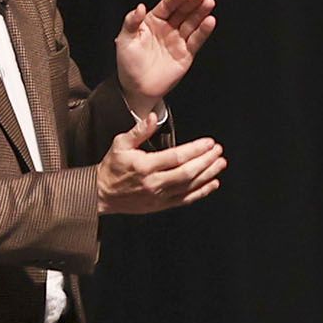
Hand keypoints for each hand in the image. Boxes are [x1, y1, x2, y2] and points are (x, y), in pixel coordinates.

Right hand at [97, 115, 224, 213]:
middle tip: (218, 151)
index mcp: (145, 166)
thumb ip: (138, 131)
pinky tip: (213, 184)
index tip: (208, 142)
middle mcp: (154, 183)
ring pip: (189, 186)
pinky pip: (186, 199)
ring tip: (220, 164)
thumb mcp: (120, 144)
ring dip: (208, 175)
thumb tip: (151, 117)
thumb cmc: (112, 167)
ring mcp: (159, 196)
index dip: (195, 150)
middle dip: (206, 161)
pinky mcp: (162, 205)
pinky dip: (201, 192)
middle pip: (187, 172)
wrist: (102, 193)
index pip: (176, 157)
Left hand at [112, 0, 214, 109]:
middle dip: (192, 2)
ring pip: (192, 23)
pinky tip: (210, 21)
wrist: (137, 88)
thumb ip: (131, 22)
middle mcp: (167, 28)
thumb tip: (140, 6)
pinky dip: (204, 31)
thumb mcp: (124, 40)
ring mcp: (178, 40)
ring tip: (209, 3)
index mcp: (152, 21)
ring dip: (201, 12)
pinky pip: (196, 40)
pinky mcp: (186, 53)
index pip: (167, 5)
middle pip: (183, 11)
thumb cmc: (128, 64)